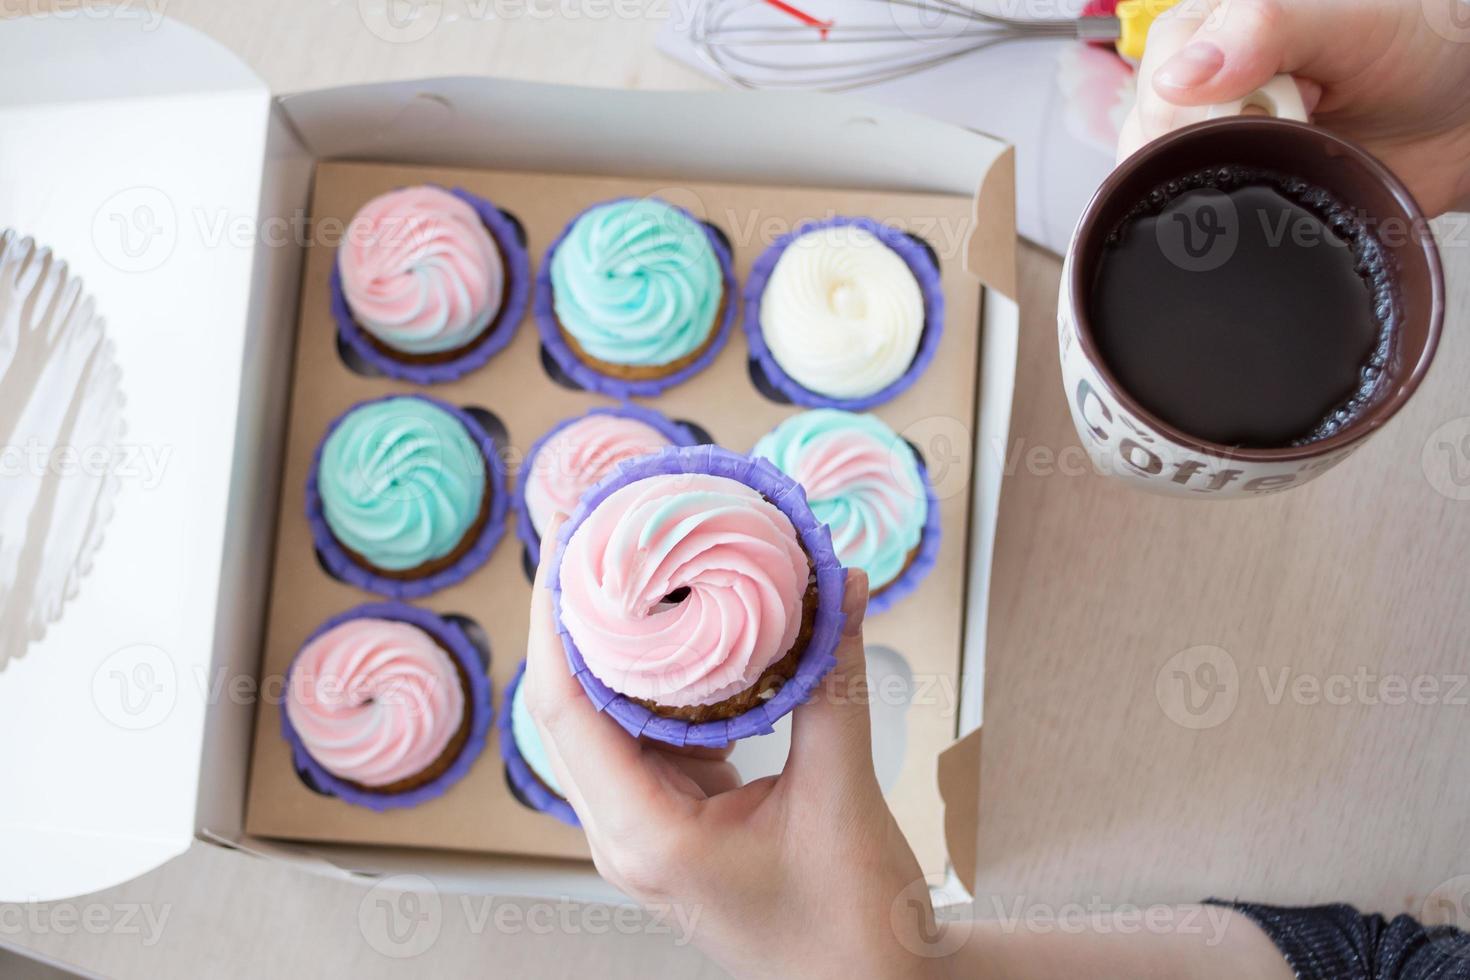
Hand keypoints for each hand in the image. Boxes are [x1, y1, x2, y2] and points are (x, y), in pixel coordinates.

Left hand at [523, 515, 941, 978]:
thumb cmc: (853, 919)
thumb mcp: (843, 791)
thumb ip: (834, 682)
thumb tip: (837, 580)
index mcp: (645, 835)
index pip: (565, 708)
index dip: (556, 616)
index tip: (565, 538)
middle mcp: (625, 832)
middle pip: (571, 705)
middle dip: (578, 613)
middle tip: (597, 528)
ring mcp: (645, 829)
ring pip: (606, 718)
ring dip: (615, 643)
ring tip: (629, 562)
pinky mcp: (672, 821)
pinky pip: (645, 736)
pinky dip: (658, 679)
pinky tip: (681, 631)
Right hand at [1117, 0, 1469, 216]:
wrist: (1468, 117)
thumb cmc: (1427, 46)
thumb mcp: (1352, 19)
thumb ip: (1265, 28)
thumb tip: (1176, 77)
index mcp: (1219, 23)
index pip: (1160, 71)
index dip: (1199, 101)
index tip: (1266, 99)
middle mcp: (1207, 80)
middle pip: (1153, 130)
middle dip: (1217, 142)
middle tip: (1293, 119)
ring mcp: (1216, 138)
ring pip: (1166, 178)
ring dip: (1226, 179)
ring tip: (1292, 147)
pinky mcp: (1232, 189)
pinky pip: (1197, 217)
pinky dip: (1228, 216)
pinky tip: (1270, 186)